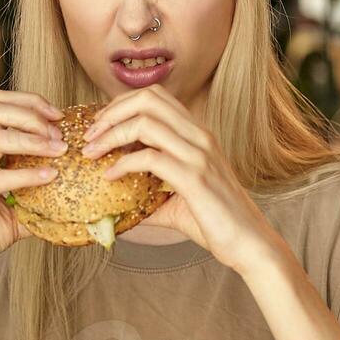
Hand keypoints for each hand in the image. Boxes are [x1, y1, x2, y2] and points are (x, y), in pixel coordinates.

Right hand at [0, 90, 65, 303]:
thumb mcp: (12, 215)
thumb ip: (36, 202)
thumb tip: (72, 205)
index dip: (28, 103)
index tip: (57, 116)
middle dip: (30, 112)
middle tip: (58, 129)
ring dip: (32, 139)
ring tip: (59, 148)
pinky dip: (26, 175)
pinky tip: (48, 177)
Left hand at [80, 85, 282, 275]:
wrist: (250, 243)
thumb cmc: (216, 221)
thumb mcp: (178, 199)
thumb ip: (149, 193)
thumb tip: (115, 203)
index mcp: (197, 134)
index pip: (155, 96)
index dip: (121, 104)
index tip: (100, 126)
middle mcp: (200, 136)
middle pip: (147, 99)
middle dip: (111, 113)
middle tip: (90, 136)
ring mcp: (199, 154)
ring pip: (145, 123)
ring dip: (110, 135)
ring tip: (92, 153)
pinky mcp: (195, 178)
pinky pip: (149, 159)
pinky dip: (122, 164)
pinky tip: (110, 176)